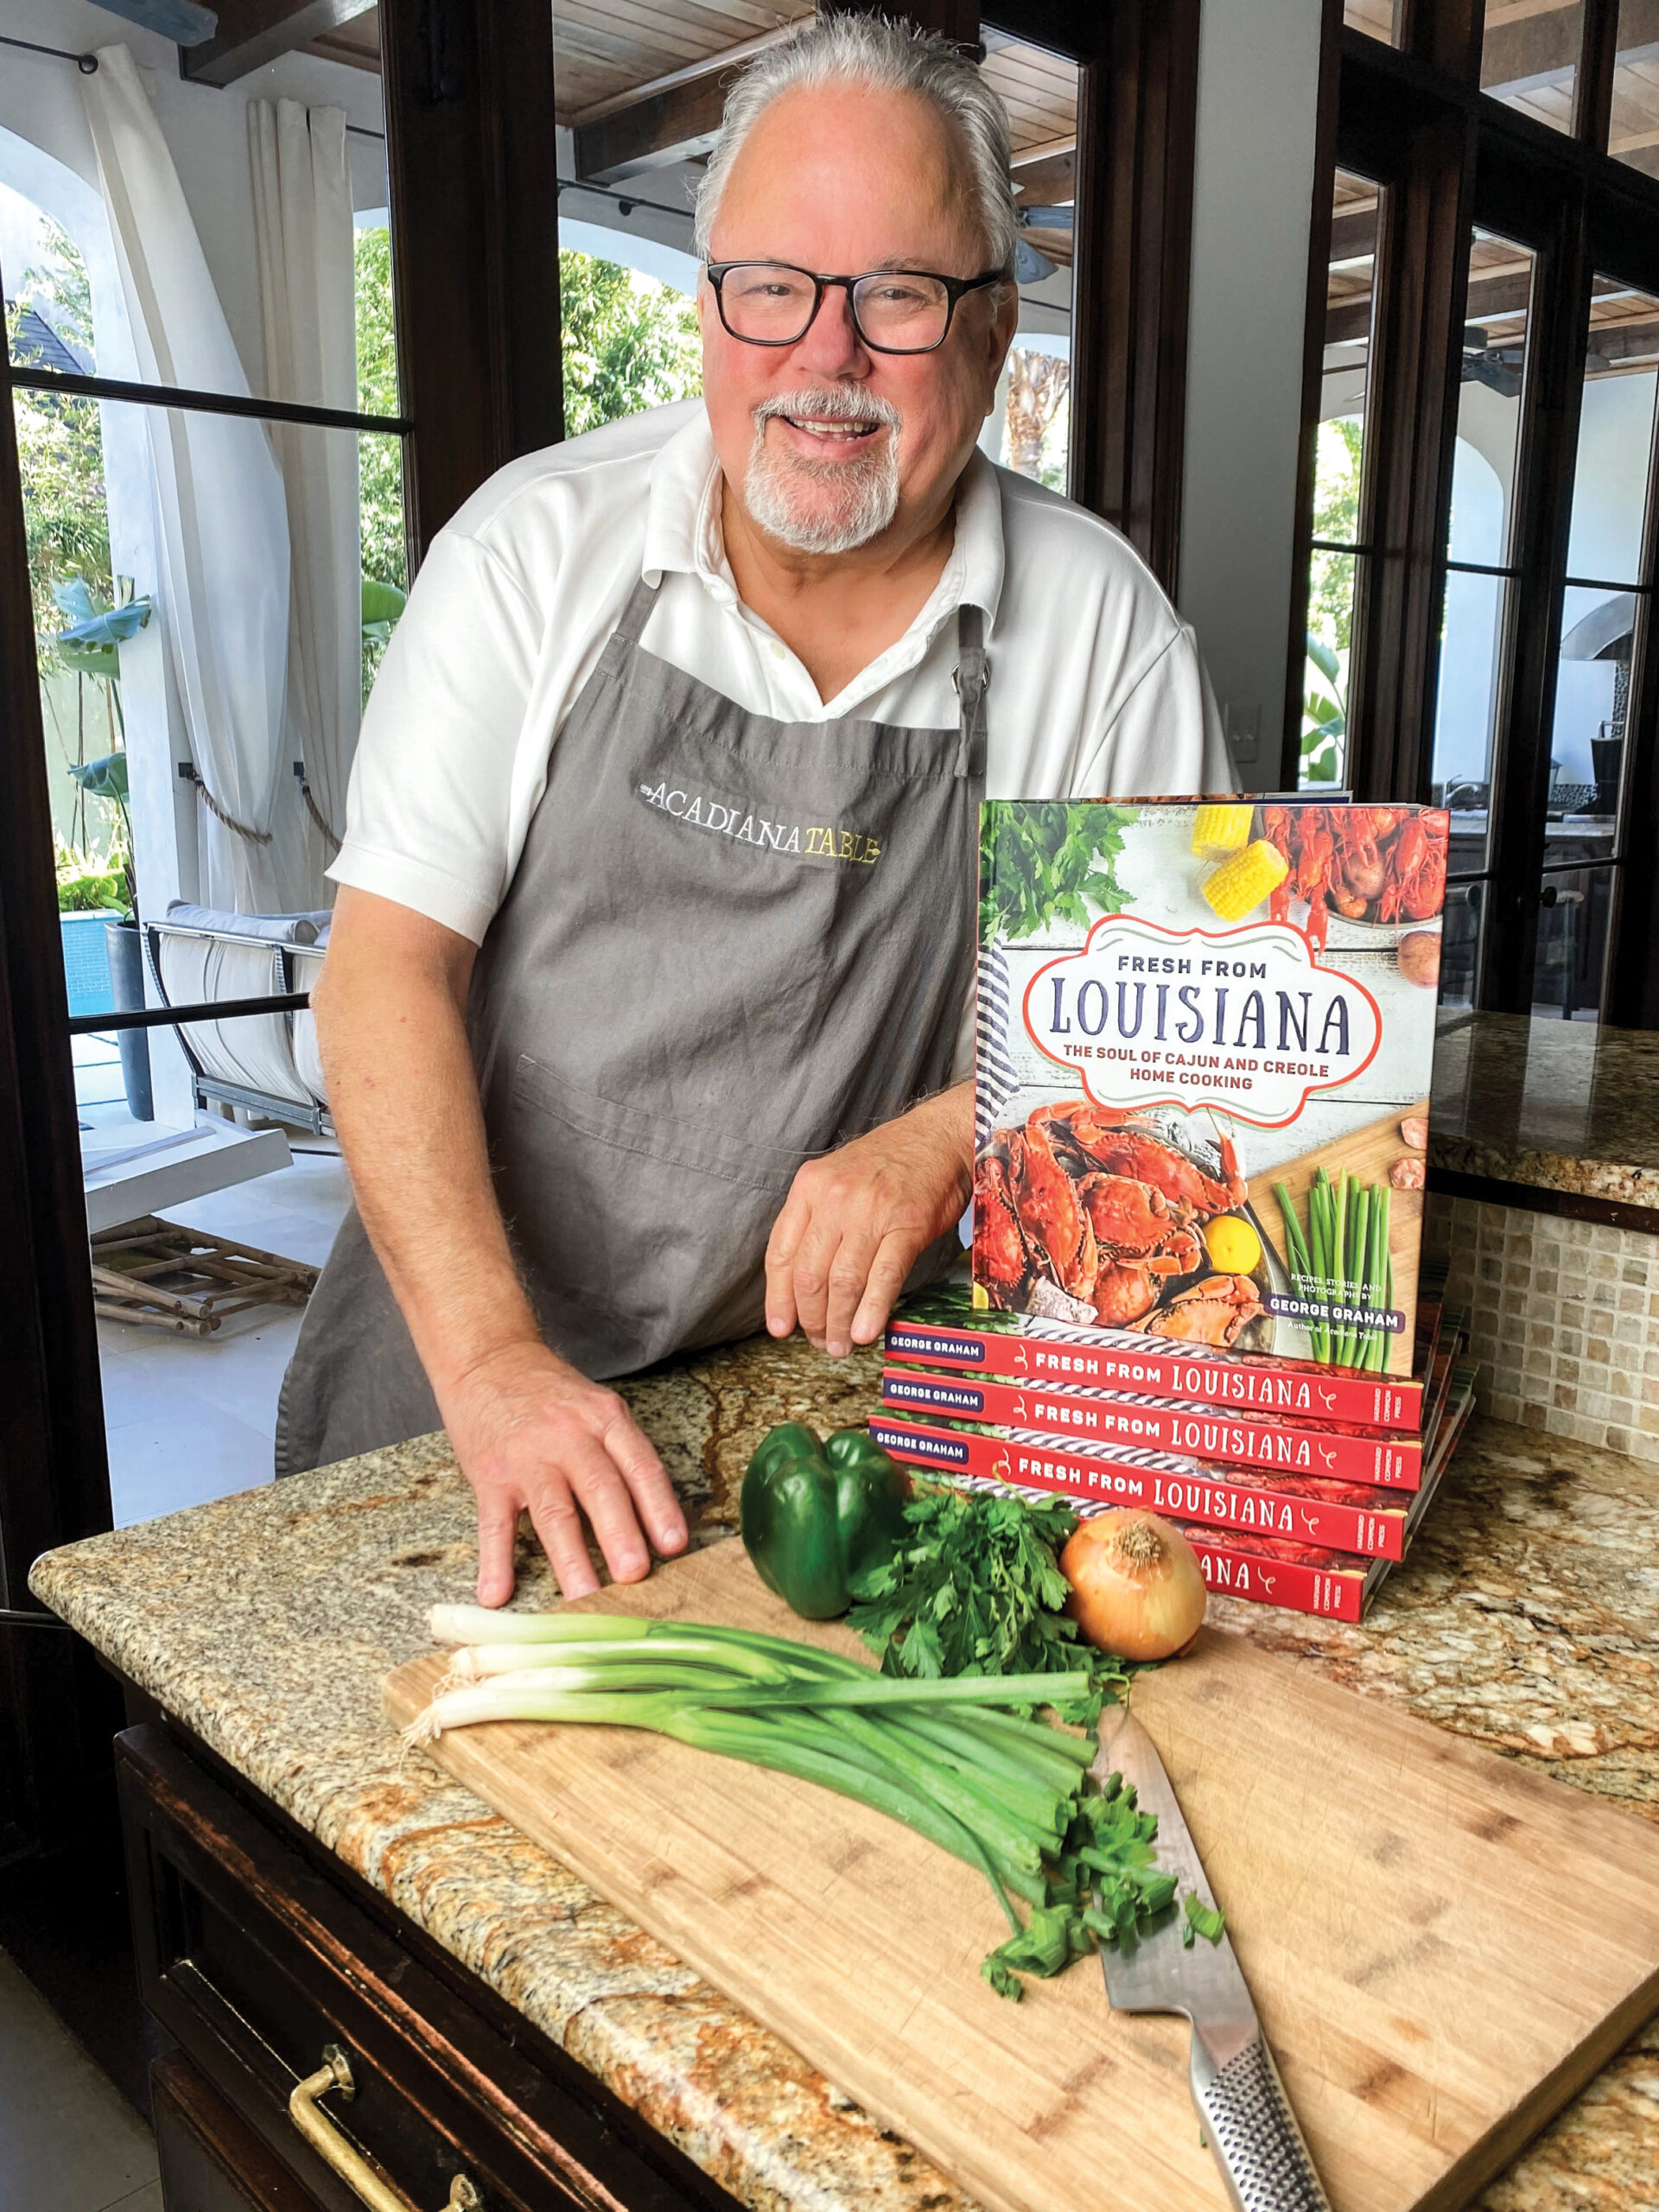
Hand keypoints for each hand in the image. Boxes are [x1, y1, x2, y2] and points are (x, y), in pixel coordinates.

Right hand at [437, 1339, 688, 1604]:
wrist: (488, 1358)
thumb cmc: (550, 1393)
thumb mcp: (596, 1406)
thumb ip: (622, 1453)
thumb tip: (654, 1516)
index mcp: (604, 1419)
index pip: (639, 1465)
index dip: (659, 1505)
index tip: (674, 1544)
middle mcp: (569, 1436)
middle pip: (600, 1488)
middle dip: (620, 1533)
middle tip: (635, 1575)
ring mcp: (527, 1457)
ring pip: (554, 1510)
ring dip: (569, 1557)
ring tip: (584, 1596)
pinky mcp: (490, 1475)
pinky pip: (494, 1523)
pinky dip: (496, 1562)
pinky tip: (498, 1593)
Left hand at [764, 1083, 972, 1358]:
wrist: (938, 1137)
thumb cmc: (888, 1164)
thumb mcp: (836, 1179)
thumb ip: (817, 1222)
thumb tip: (803, 1285)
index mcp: (809, 1187)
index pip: (781, 1254)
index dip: (778, 1298)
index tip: (781, 1327)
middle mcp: (834, 1198)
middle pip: (810, 1275)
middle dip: (812, 1319)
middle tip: (819, 1341)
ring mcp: (871, 1211)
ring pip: (843, 1282)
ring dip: (840, 1323)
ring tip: (842, 1345)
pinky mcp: (906, 1225)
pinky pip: (883, 1277)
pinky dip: (871, 1311)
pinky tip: (866, 1333)